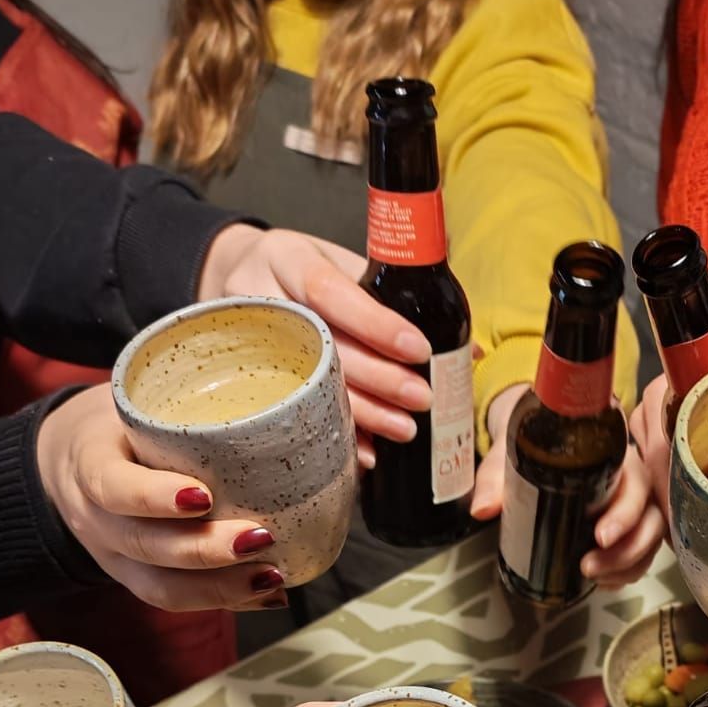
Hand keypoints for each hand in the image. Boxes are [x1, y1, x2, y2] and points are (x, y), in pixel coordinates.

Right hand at [37, 384, 289, 611]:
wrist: (74, 459)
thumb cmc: (125, 421)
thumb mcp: (138, 397)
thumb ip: (193, 395)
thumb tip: (299, 389)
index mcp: (89, 462)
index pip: (111, 485)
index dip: (153, 497)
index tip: (201, 496)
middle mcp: (97, 518)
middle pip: (145, 546)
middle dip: (205, 551)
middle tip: (261, 536)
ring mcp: (116, 556)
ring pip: (161, 587)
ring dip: (222, 588)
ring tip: (273, 575)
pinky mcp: (138, 578)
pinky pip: (177, 599)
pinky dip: (227, 600)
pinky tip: (269, 594)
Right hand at [198, 224, 432, 458]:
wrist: (238, 276)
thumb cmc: (303, 271)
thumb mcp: (337, 262)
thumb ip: (392, 296)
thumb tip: (470, 348)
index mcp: (287, 256)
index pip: (330, 290)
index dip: (376, 324)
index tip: (419, 349)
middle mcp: (259, 296)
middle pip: (322, 344)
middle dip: (378, 377)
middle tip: (421, 398)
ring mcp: (247, 340)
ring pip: (308, 383)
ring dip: (362, 411)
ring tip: (404, 428)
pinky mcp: (245, 377)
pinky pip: (292, 412)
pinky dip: (333, 432)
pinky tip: (365, 450)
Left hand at [474, 385, 666, 588]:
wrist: (535, 438)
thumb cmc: (532, 440)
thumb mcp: (512, 452)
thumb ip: (496, 477)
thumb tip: (483, 509)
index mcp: (613, 453)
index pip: (635, 481)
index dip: (625, 512)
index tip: (600, 536)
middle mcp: (630, 478)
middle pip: (649, 515)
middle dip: (626, 548)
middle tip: (589, 566)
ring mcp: (633, 503)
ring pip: (650, 537)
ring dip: (628, 564)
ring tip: (594, 578)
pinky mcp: (628, 524)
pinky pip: (641, 551)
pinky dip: (626, 571)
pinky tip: (603, 582)